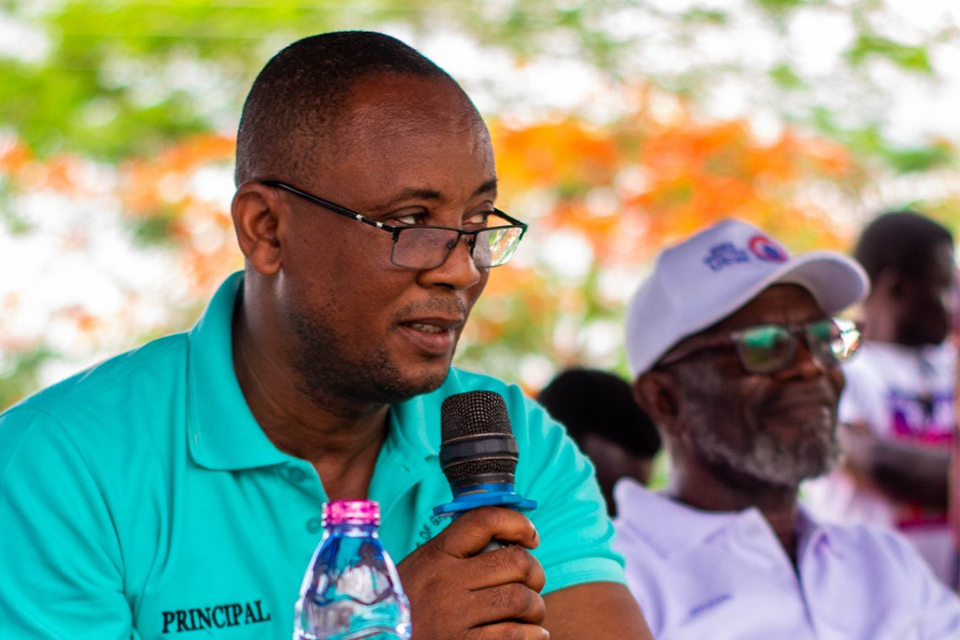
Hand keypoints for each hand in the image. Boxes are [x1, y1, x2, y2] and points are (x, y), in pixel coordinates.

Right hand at [397, 506, 547, 639]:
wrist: (377, 639)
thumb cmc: (405, 607)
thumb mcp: (420, 569)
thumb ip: (454, 554)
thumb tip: (507, 541)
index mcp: (436, 554)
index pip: (485, 520)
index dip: (518, 523)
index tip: (531, 537)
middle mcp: (446, 581)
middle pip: (515, 562)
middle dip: (535, 573)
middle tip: (532, 584)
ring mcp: (454, 615)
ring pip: (521, 599)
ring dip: (535, 608)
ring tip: (529, 614)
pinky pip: (515, 635)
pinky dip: (532, 635)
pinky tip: (530, 634)